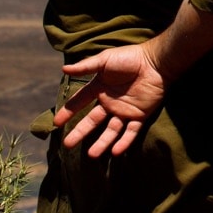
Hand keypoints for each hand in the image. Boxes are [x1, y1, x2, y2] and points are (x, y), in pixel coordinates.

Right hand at [55, 43, 167, 157]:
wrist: (155, 62)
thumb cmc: (130, 58)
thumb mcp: (105, 60)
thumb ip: (86, 66)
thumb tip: (64, 69)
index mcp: (100, 88)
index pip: (81, 101)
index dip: (68, 111)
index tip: (56, 123)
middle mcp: (110, 102)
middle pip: (92, 121)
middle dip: (80, 132)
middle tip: (67, 144)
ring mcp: (125, 110)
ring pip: (111, 131)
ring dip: (102, 142)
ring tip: (92, 155)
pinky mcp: (140, 115)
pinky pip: (131, 132)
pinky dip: (124, 142)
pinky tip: (115, 151)